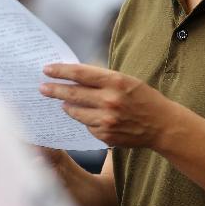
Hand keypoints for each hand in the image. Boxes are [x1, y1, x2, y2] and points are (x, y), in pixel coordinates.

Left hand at [40, 63, 181, 150]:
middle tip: (42, 88)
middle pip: (73, 94)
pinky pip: (87, 125)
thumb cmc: (142, 98)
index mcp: (115, 82)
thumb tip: (72, 76)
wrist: (162, 125)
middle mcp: (110, 100)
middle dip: (54, 90)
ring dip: (67, 106)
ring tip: (62, 102)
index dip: (61, 71)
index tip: (46, 69)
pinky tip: (91, 116)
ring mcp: (107, 120)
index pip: (80, 74)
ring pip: (75, 112)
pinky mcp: (105, 135)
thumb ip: (101, 79)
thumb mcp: (125, 81)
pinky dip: (85, 120)